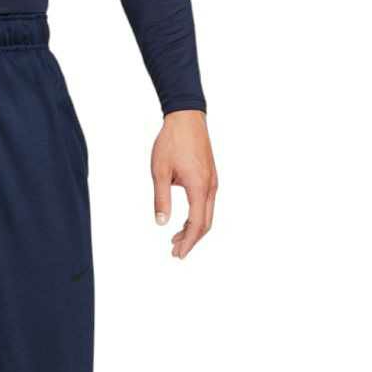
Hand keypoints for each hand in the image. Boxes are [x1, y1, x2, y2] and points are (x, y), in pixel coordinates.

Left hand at [151, 111, 217, 258]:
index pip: (197, 224)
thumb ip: (161, 199)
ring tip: (175, 240)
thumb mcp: (159, 172)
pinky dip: (196, 217)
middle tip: (175, 252)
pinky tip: (183, 221)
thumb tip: (161, 223)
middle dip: (191, 240)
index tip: (179, 254)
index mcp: (199, 187)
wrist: (186, 116)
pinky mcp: (209, 176)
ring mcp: (212, 181)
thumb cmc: (172, 142)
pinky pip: (206, 203)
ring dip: (193, 229)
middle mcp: (210, 186)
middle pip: (205, 223)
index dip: (188, 242)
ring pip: (207, 214)